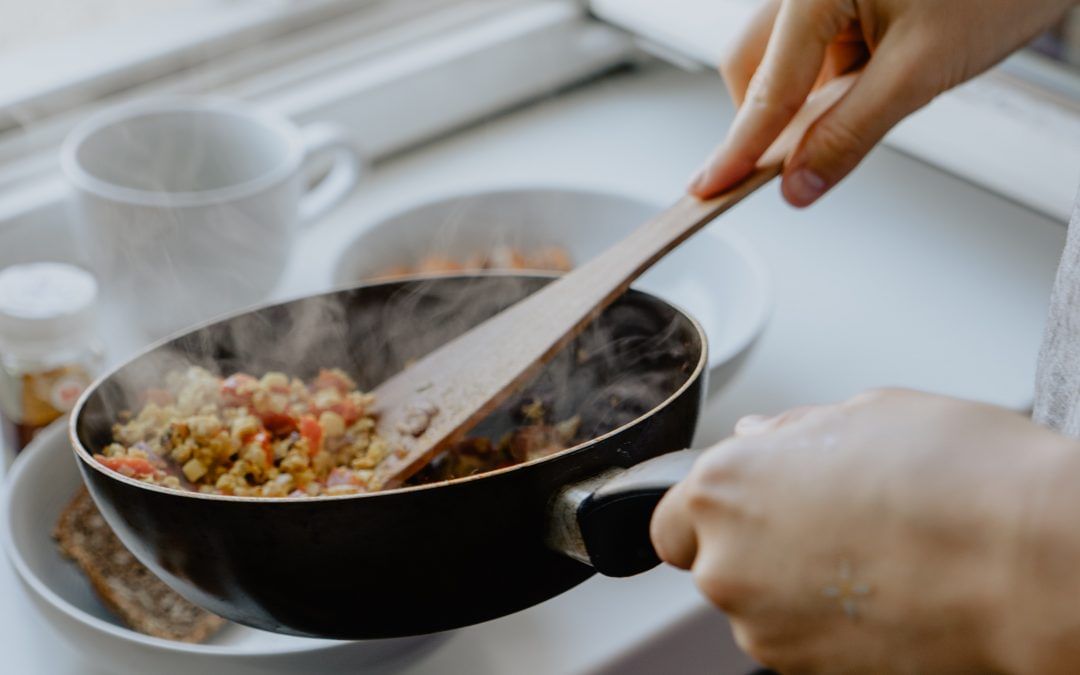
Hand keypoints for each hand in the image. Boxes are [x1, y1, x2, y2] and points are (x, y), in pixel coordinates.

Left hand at [652, 389, 1079, 672]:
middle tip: (827, 519)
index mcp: (724, 488)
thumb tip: (762, 436)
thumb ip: (791, 430)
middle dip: (755, 543)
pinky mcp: (809, 673)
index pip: (670, 519)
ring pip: (758, 604)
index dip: (711, 511)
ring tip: (870, 553)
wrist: (1030, 564)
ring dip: (792, 584)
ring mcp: (766, 628)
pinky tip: (883, 589)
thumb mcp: (867, 412)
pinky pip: (798, 639)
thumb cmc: (959, 477)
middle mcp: (727, 563)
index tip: (750, 503)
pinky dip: (826, 621)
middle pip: (713, 562)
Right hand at [689, 0, 1076, 206]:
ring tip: (871, 99)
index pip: (766, 86)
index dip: (739, 147)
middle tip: (791, 163)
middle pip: (754, 62)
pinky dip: (834, 77)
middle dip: (770, 116)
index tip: (709, 187)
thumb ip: (850, 132)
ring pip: (784, 56)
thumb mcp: (922, 70)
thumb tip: (799, 182)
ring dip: (808, 96)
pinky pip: (816, 45)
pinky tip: (876, 80)